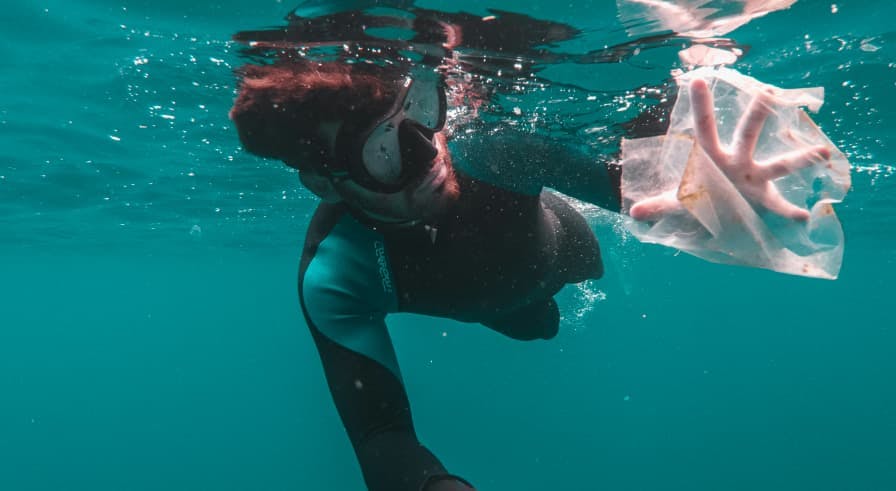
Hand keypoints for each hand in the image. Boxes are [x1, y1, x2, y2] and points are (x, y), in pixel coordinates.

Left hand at [630, 78, 830, 221]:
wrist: (719, 217)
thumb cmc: (699, 199)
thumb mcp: (677, 203)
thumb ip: (658, 206)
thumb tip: (633, 213)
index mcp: (711, 157)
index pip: (704, 127)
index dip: (701, 106)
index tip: (697, 80)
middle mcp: (737, 161)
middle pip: (748, 133)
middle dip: (758, 115)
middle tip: (770, 92)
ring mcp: (755, 178)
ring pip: (779, 165)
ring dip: (800, 159)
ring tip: (823, 152)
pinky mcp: (765, 200)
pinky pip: (779, 206)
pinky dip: (790, 212)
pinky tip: (803, 217)